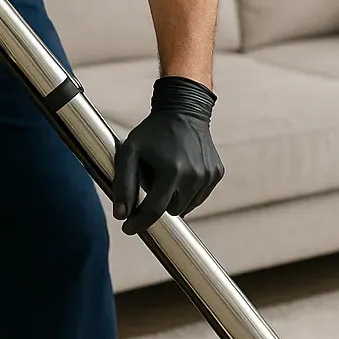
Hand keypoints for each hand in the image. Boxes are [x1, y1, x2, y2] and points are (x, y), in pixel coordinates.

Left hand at [112, 76, 223, 235]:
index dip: (139, 223)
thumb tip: (121, 215)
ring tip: (167, 174)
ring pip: (186, 206)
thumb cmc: (153, 131)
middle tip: (151, 181)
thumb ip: (123, 183)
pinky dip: (188, 191)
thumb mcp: (130, 151)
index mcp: (172, 172)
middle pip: (171, 210)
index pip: (155, 211)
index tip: (128, 228)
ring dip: (174, 198)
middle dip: (158, 202)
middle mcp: (194, 176)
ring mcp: (208, 175)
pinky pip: (199, 196)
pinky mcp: (216, 173)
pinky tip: (182, 171)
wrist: (183, 110)